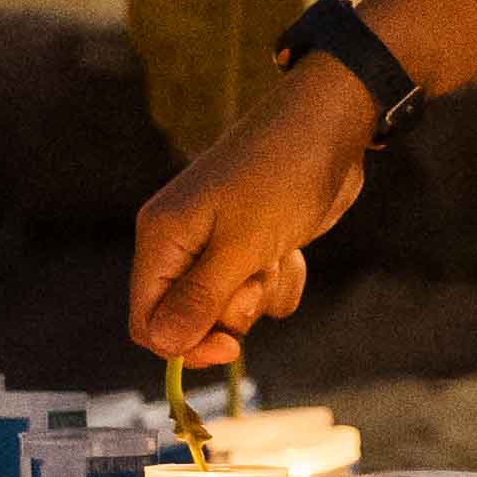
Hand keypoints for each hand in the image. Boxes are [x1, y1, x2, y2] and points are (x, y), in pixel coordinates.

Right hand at [127, 55, 377, 369]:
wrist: (330, 129)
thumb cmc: (282, 175)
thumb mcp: (241, 243)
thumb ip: (201, 297)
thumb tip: (164, 341)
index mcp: (162, 238)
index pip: (147, 321)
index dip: (183, 345)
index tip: (228, 347)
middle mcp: (182, 244)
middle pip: (191, 320)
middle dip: (232, 310)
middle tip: (257, 276)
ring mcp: (218, 245)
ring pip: (230, 309)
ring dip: (262, 293)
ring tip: (276, 251)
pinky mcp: (252, 247)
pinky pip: (261, 293)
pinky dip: (281, 280)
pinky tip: (291, 249)